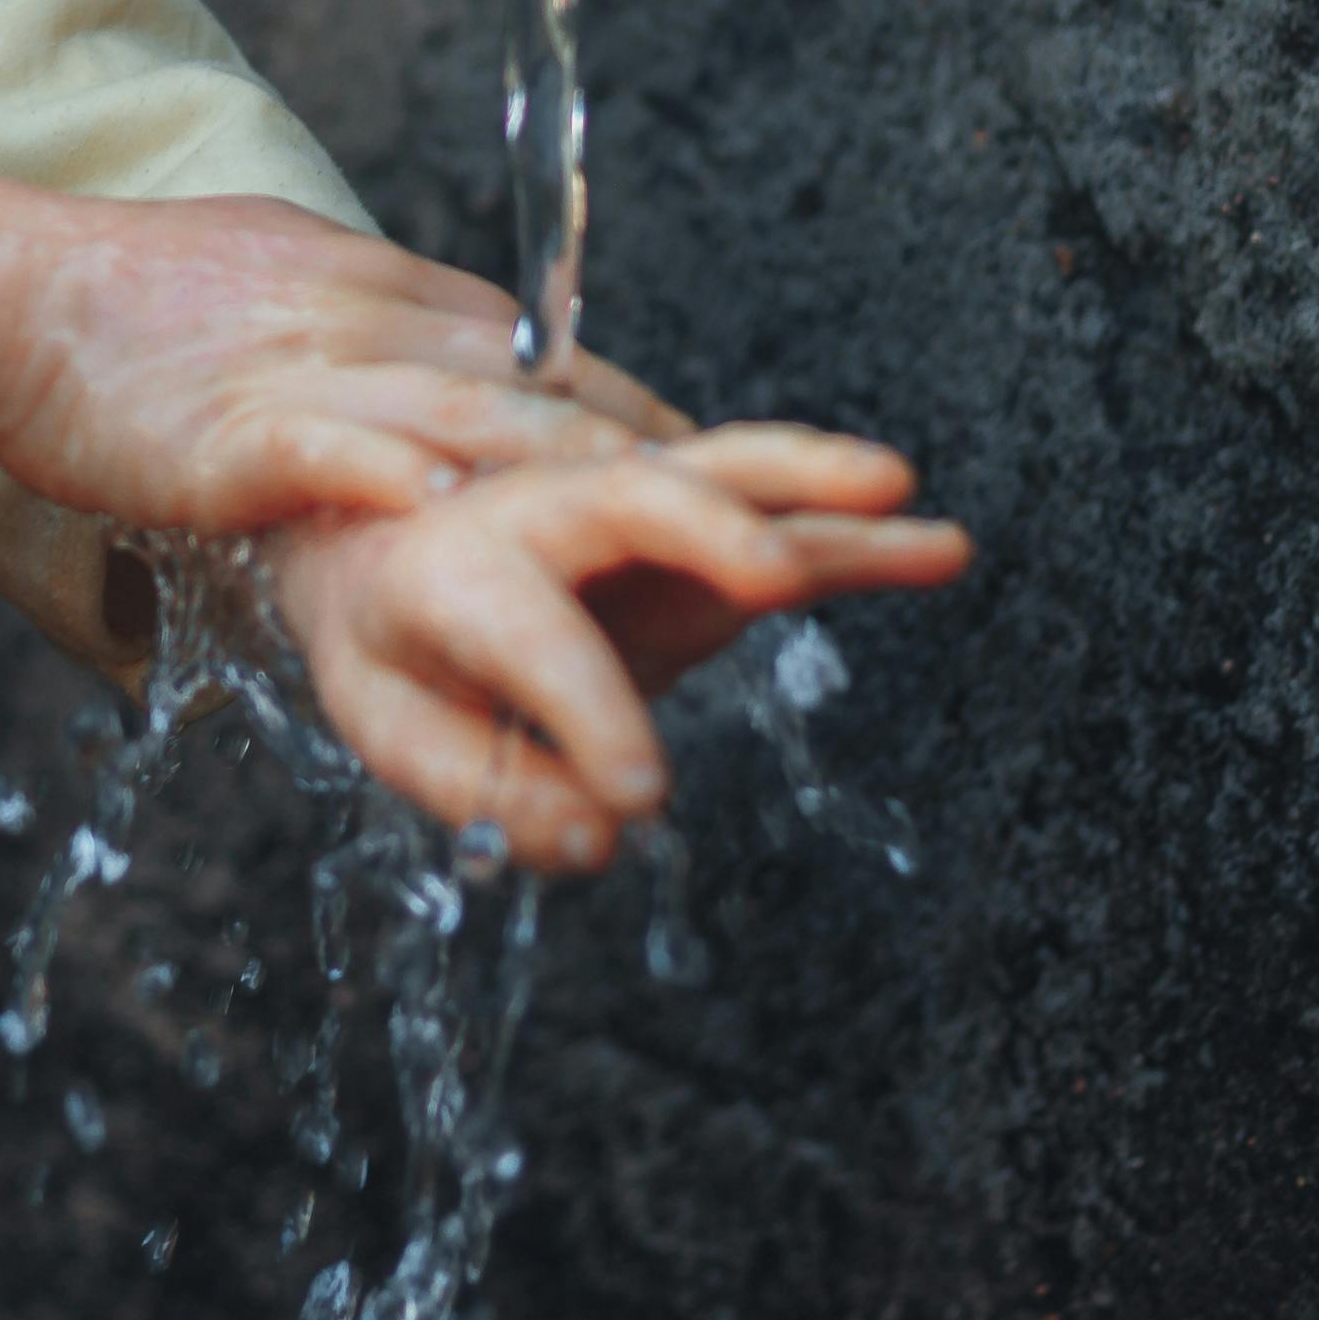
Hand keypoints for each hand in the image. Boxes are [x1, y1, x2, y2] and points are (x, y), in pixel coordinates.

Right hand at [0, 192, 683, 534]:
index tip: (737, 472)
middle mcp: (370, 325)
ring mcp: (304, 375)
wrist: (10, 285)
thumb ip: (379, 328)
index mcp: (387, 293)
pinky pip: (325, 450)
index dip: (643, 413)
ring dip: (573, 469)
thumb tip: (459, 361)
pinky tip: (451, 517)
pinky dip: (392, 479)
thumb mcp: (289, 287)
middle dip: (659, 455)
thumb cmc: (137, 297)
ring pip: (466, 418)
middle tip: (771, 520)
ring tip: (665, 519)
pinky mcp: (229, 432)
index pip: (547, 353)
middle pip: (540, 388)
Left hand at [265, 423, 960, 871]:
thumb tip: (596, 839)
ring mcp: (626, 508)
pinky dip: (852, 526)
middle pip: (634, 499)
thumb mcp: (394, 722)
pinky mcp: (691, 531)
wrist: (385, 539)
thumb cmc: (396, 641)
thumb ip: (484, 786)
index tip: (641, 798)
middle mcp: (544, 514)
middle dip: (708, 529)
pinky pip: (780, 517)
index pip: (525, 632)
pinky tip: (933, 542)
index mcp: (449, 567)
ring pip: (726, 480)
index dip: (586, 709)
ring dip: (815, 489)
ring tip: (904, 501)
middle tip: (777, 573)